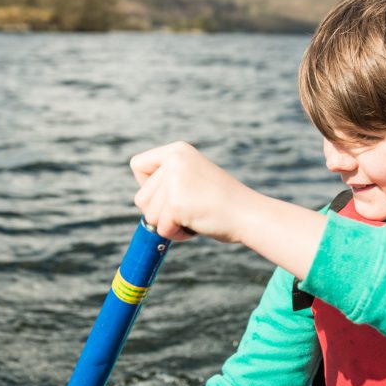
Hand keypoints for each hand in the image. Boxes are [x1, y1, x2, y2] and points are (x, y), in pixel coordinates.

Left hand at [130, 141, 256, 241]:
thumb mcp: (192, 178)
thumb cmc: (222, 202)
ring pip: (149, 215)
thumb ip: (168, 182)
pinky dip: (177, 234)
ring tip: (194, 216)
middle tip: (188, 210)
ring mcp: (174, 181)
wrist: (248, 214)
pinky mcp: (176, 203)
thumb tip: (142, 202)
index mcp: (177, 150)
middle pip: (141, 197)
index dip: (147, 186)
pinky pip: (162, 229)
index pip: (137, 165)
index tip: (167, 194)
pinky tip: (197, 224)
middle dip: (160, 212)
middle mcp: (174, 160)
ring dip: (169, 224)